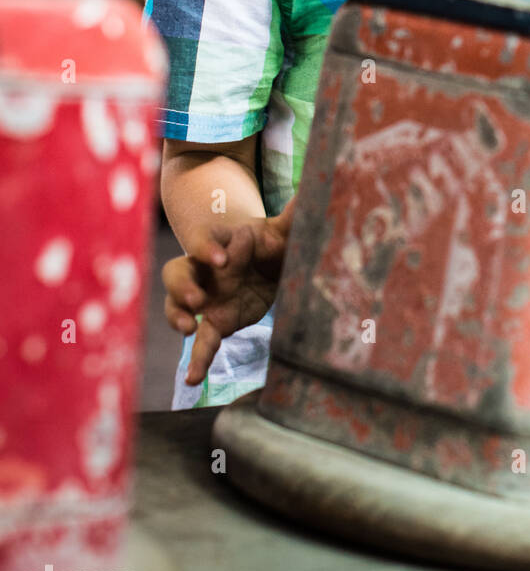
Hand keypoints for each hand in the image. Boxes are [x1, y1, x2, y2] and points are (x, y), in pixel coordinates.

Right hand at [162, 196, 296, 385]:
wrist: (268, 266)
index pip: (204, 242)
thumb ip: (291, 216)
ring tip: (189, 328)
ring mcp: (204, 297)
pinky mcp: (214, 322)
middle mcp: (203, 269)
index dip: (208, 249)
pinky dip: (196, 359)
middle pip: (178, 272)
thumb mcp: (281, 232)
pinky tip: (191, 379)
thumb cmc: (270, 243)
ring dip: (178, 315)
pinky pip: (200, 340)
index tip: (220, 259)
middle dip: (183, 285)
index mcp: (218, 242)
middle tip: (197, 299)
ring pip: (177, 304)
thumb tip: (312, 190)